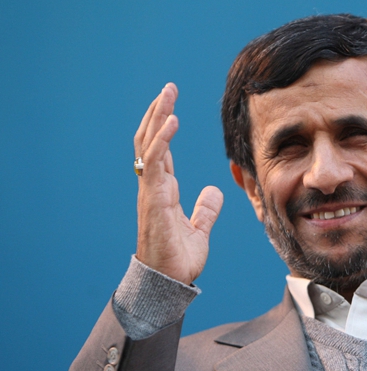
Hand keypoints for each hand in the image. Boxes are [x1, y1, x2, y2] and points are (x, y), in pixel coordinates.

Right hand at [133, 83, 223, 284]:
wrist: (169, 283)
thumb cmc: (178, 259)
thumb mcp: (199, 230)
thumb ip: (205, 210)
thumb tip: (214, 191)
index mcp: (163, 190)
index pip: (161, 150)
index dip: (164, 126)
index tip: (172, 104)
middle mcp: (153, 186)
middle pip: (151, 140)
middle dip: (158, 112)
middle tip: (169, 87)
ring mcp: (151, 191)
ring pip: (149, 144)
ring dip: (158, 116)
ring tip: (168, 93)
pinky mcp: (153, 199)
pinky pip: (155, 162)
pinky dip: (162, 138)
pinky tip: (171, 119)